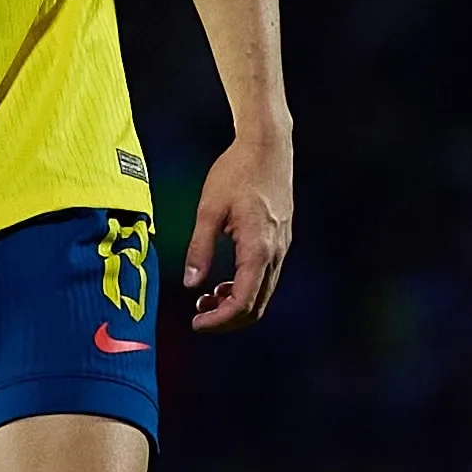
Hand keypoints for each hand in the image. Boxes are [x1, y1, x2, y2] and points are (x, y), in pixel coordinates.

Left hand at [182, 126, 294, 332]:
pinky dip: (244, 288)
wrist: (268, 147)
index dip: (220, 320)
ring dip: (235, 304)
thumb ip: (199, 249)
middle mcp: (276, 253)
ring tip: (204, 300)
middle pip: (256, 305)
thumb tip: (189, 284)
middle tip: (198, 318)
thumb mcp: (208, 210)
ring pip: (263, 294)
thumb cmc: (236, 172)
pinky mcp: (280, 241)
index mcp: (258, 248)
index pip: (243, 301)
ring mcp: (281, 248)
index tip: (196, 324)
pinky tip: (221, 283)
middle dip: (227, 319)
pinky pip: (265, 277)